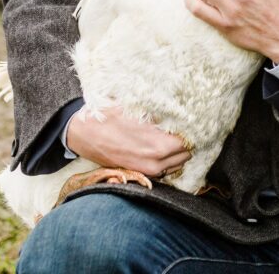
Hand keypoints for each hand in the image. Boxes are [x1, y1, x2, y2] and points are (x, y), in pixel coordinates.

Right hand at [66, 105, 190, 176]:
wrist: (81, 133)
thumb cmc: (108, 116)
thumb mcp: (136, 107)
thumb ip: (161, 112)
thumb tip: (182, 108)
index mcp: (159, 144)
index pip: (191, 140)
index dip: (195, 129)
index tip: (197, 119)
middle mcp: (156, 161)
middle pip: (187, 153)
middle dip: (189, 140)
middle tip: (187, 126)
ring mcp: (148, 170)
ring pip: (176, 163)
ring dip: (179, 151)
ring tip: (175, 136)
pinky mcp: (139, 173)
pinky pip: (164, 169)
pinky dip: (168, 159)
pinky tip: (162, 146)